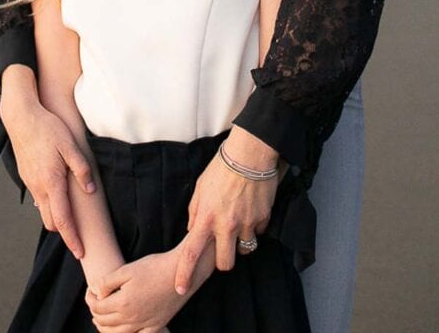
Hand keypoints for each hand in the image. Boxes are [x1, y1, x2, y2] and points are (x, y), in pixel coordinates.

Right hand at [1, 85, 93, 257]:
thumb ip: (81, 169)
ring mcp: (30, 182)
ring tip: (71, 214)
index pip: (63, 220)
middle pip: (51, 221)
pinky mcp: (26, 176)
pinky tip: (58, 194)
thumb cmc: (48, 128)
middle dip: (65, 231)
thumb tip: (90, 191)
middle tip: (81, 234)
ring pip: (43, 210)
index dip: (72, 238)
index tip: (81, 253)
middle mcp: (39, 186)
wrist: (21, 117)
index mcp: (51, 182)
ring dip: (56, 216)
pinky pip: (38, 197)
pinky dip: (49, 203)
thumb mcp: (70, 145)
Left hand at [86, 251, 184, 332]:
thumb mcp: (127, 269)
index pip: (98, 307)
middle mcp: (133, 318)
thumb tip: (95, 292)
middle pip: (105, 323)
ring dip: (106, 328)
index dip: (90, 299)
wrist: (180, 271)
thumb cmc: (153, 267)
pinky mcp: (157, 326)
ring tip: (101, 319)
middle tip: (94, 303)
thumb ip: (107, 282)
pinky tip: (124, 330)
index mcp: (123, 303)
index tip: (90, 291)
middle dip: (95, 313)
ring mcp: (145, 324)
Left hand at [173, 129, 277, 294]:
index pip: (191, 252)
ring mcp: (246, 224)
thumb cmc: (221, 169)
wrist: (249, 155)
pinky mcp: (263, 219)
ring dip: (241, 244)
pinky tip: (251, 209)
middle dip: (224, 262)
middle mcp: (226, 225)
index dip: (184, 273)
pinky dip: (255, 227)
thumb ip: (195, 212)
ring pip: (245, 251)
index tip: (179, 288)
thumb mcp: (200, 188)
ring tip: (239, 224)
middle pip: (225, 264)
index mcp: (206, 217)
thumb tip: (193, 231)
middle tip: (224, 248)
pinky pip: (259, 233)